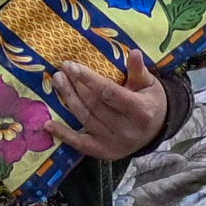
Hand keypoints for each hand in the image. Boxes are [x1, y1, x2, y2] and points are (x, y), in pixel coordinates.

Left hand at [41, 56, 174, 162]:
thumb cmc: (150, 102)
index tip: (72, 66)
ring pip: (85, 119)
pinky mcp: (104, 152)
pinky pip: (80, 143)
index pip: (109, 93)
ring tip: (58, 82)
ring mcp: (114, 143)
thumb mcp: (150, 85)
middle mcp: (127, 130)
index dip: (89, 79)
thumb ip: (138, 71)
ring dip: (68, 100)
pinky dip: (63, 134)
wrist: (156, 131)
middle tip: (61, 70)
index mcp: (140, 111)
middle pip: (94, 105)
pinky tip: (48, 124)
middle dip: (75, 86)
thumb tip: (133, 52)